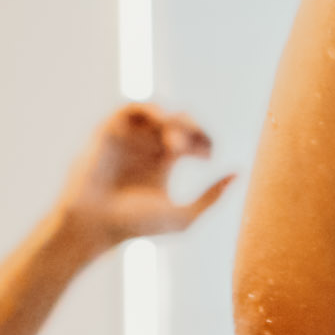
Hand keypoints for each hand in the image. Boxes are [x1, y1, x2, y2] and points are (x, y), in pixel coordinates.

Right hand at [55, 102, 232, 250]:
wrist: (95, 225)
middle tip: (192, 148)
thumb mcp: (184, 216)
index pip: (193, 138)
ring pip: (158, 112)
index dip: (206, 140)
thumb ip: (212, 197)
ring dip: (173, 120)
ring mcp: (128, 137)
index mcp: (163, 162)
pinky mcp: (109, 131)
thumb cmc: (137, 226)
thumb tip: (239, 173)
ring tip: (178, 142)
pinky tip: (162, 123)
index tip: (207, 156)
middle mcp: (145, 145)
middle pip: (178, 121)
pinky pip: (131, 108)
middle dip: (192, 128)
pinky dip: (150, 110)